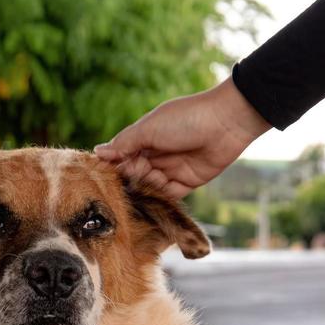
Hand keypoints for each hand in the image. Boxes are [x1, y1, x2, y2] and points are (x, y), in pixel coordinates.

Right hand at [95, 77, 270, 198]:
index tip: (101, 179)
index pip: (122, 156)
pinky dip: (158, 200)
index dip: (113, 167)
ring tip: (135, 196)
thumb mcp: (149, 129)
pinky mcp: (186, 183)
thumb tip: (98, 152)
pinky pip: (167, 196)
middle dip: (128, 181)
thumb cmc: (186, 119)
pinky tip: (149, 205)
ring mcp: (171, 168)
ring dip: (142, 192)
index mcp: (145, 137)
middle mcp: (156, 154)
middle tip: (121, 189)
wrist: (226, 123)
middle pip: (134, 174)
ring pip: (149, 186)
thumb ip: (125, 144)